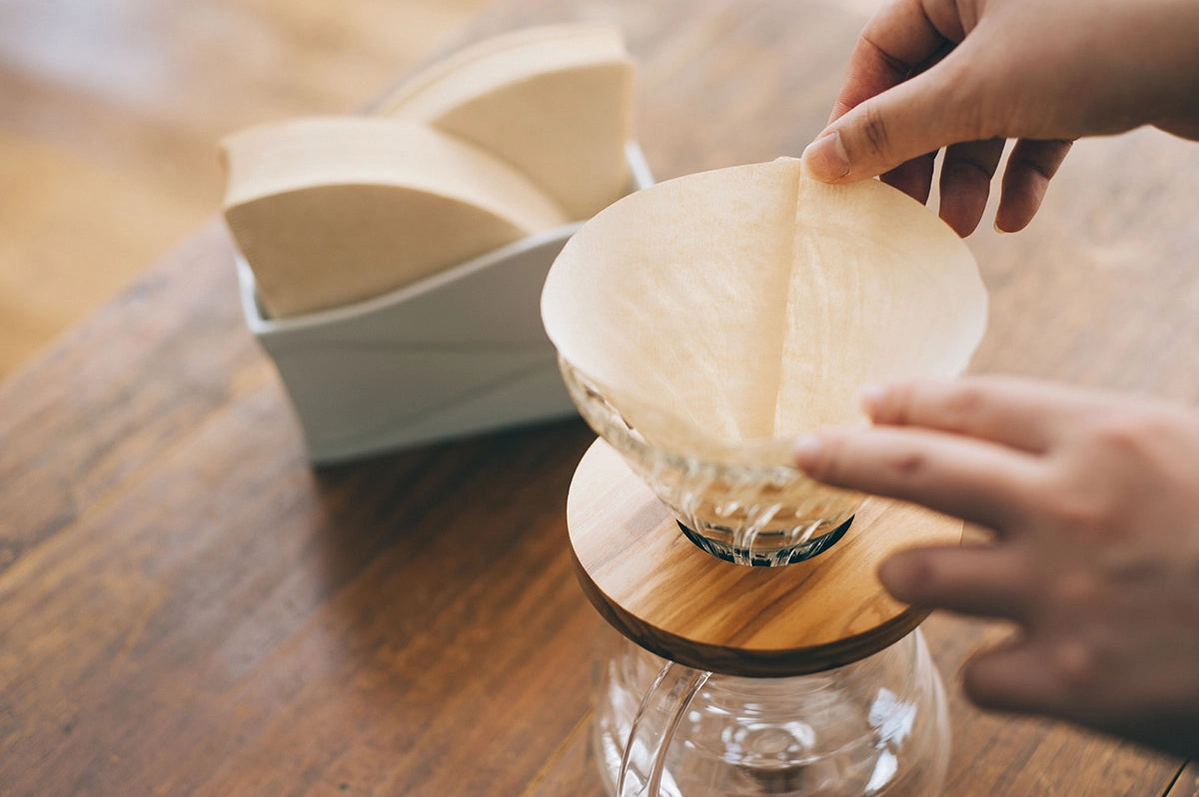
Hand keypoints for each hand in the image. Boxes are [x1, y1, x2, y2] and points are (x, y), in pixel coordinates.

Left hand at [793, 376, 1198, 757]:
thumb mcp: (1183, 455)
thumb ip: (1091, 444)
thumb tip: (992, 435)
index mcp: (1109, 436)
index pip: (971, 404)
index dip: (907, 400)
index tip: (866, 400)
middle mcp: (1070, 505)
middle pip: (912, 468)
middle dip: (842, 455)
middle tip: (803, 451)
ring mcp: (1062, 595)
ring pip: (918, 572)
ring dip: (912, 572)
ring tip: (922, 571)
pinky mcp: (1071, 681)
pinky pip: (979, 671)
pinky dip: (996, 668)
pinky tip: (1031, 665)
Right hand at [803, 0, 1198, 234]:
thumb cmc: (1102, 40)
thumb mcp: (977, 90)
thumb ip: (892, 128)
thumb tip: (819, 163)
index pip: (880, 52)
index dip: (857, 119)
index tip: (843, 181)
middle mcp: (997, 4)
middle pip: (928, 90)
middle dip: (918, 160)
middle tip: (900, 219)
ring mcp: (1045, 39)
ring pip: (981, 116)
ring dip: (966, 177)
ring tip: (959, 229)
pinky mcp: (1087, 74)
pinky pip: (1034, 127)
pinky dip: (1020, 173)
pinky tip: (1014, 218)